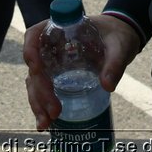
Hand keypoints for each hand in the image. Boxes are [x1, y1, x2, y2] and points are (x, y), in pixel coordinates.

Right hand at [22, 14, 141, 130]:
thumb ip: (115, 63)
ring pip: (35, 81)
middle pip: (35, 65)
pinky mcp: (57, 76)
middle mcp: (51, 45)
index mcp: (61, 29)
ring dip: (38, 102)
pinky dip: (42, 106)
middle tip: (54, 110)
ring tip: (47, 122)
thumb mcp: (120, 46)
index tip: (36, 68)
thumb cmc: (117, 36)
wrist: (121, 39)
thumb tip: (107, 86)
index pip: (35, 35)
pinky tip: (45, 122)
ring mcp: (52, 62)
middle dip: (40, 90)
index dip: (30, 50)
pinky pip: (42, 90)